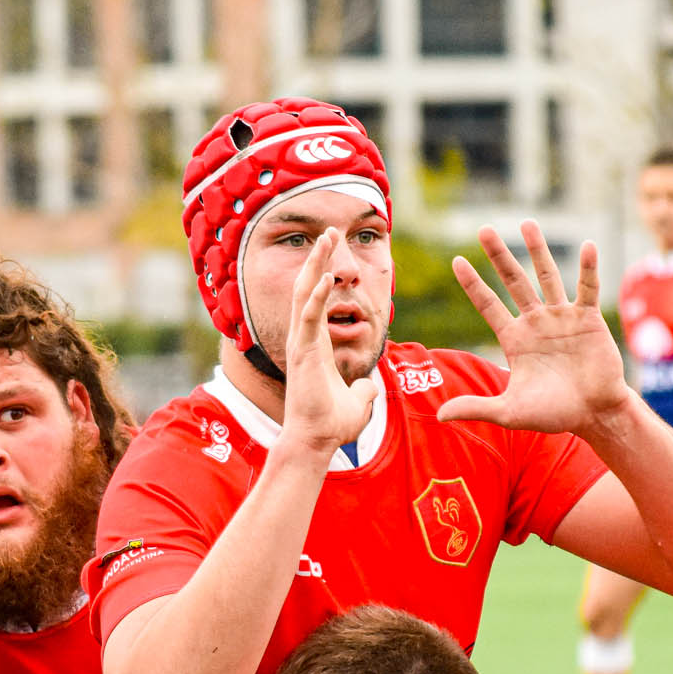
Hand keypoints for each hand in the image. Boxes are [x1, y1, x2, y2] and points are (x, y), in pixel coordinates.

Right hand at [279, 228, 378, 455]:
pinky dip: (318, 295)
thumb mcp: (357, 401)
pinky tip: (328, 276)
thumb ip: (363, 389)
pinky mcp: (304, 352)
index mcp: (315, 344)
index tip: (332, 252)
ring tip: (326, 239)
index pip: (317, 300)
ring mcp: (301, 343)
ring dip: (316, 265)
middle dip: (318, 258)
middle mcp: (304, 338)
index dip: (324, 274)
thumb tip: (370, 387)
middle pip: (308, 288)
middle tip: (329, 232)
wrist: (316, 441)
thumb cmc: (331, 424)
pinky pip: (310, 316)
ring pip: (305, 294)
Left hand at [440, 220, 633, 433]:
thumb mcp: (509, 412)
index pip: (488, 305)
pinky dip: (588, 269)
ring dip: (538, 250)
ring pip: (547, 276)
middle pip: (513, 281)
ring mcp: (562, 317)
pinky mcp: (588, 319)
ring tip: (526, 223)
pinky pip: (587, 288)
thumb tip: (438, 416)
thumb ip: (476, 407)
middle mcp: (535, 321)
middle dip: (499, 256)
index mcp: (514, 339)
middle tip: (484, 229)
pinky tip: (588, 246)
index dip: (473, 284)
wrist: (593, 414)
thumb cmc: (553, 413)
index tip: (457, 260)